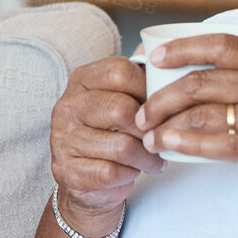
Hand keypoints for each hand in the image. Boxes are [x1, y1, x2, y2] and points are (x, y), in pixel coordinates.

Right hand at [49, 56, 165, 235]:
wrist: (84, 174)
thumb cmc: (110, 131)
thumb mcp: (120, 98)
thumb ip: (141, 80)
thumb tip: (174, 63)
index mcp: (82, 80)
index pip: (120, 72)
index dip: (149, 89)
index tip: (162, 106)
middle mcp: (68, 106)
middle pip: (121, 110)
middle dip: (149, 129)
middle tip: (161, 138)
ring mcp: (63, 139)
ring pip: (121, 146)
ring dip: (146, 157)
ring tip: (154, 159)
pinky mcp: (67, 170)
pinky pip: (111, 172)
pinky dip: (130, 174)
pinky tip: (134, 171)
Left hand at [132, 34, 237, 208]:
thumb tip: (190, 80)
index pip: (220, 44)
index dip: (182, 47)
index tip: (153, 57)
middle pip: (201, 82)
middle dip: (161, 98)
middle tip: (141, 115)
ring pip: (204, 112)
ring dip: (167, 125)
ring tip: (149, 138)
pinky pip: (222, 143)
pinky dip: (189, 143)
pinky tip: (170, 145)